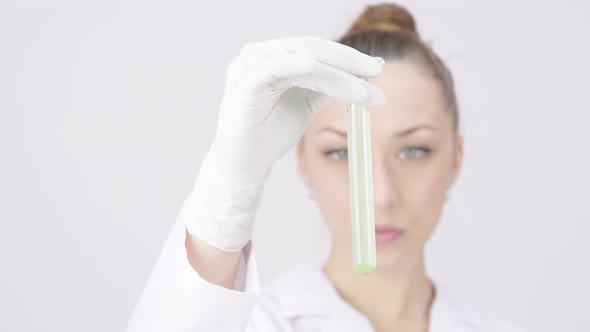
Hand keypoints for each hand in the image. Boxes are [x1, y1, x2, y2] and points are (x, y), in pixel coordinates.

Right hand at [183, 36, 385, 251]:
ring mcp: (251, 65)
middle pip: (313, 49)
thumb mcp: (308, 102)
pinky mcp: (243, 82)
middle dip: (348, 62)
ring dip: (336, 74)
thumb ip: (330, 83)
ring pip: (302, 61)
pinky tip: (314, 66)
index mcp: (277, 55)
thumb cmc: (272, 131)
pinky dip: (293, 66)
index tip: (378, 68)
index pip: (318, 49)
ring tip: (362, 90)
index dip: (349, 58)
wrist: (247, 162)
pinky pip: (272, 70)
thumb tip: (367, 71)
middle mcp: (263, 53)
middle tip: (377, 72)